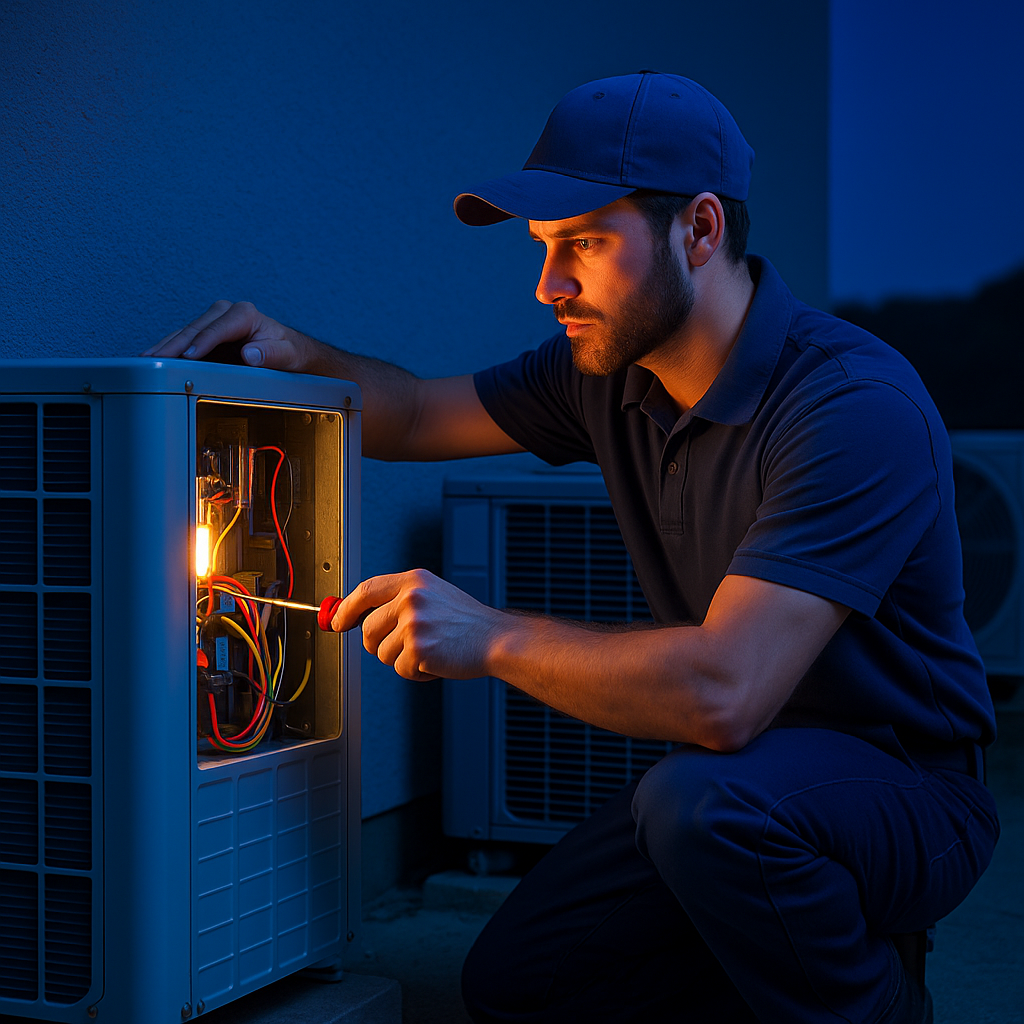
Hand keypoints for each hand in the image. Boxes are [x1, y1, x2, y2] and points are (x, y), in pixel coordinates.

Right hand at [142, 300, 313, 370]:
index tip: (188, 355)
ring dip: (165, 347)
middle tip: (155, 359)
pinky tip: (155, 359)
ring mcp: (214, 323)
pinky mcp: (206, 335)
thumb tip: (251, 354)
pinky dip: (169, 350)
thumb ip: (272, 354)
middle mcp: (226, 313)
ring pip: (184, 333)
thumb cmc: (289, 351)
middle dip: (174, 344)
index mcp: (244, 314)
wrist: (290, 351)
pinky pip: (184, 341)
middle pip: (195, 329)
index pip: (217, 329)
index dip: (201, 342)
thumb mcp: (287, 354)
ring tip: (146, 360)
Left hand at [331, 569, 507, 681]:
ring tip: (431, 649)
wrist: (496, 639)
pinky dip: (416, 673)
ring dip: (403, 659)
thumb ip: (398, 601)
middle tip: (409, 644)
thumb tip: (356, 616)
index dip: (346, 608)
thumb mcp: (433, 596)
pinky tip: (437, 661)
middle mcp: (411, 598)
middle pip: (368, 630)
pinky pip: (400, 670)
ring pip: (381, 654)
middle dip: (381, 644)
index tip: (336, 621)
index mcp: (414, 581)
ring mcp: (414, 623)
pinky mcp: (418, 649)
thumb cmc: (466, 622)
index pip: (366, 590)